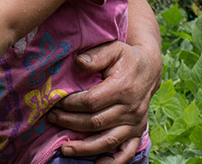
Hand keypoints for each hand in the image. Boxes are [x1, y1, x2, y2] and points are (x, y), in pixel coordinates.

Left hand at [47, 41, 159, 163]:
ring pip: (108, 140)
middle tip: (51, 118)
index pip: (91, 102)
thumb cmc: (126, 57)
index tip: (55, 102)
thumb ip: (96, 55)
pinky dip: (114, 161)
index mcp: (122, 88)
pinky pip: (127, 151)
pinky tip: (97, 163)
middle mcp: (130, 109)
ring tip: (64, 148)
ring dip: (85, 147)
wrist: (149, 68)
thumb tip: (79, 62)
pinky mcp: (138, 131)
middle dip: (70, 123)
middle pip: (95, 122)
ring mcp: (135, 123)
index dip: (71, 104)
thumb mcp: (113, 48)